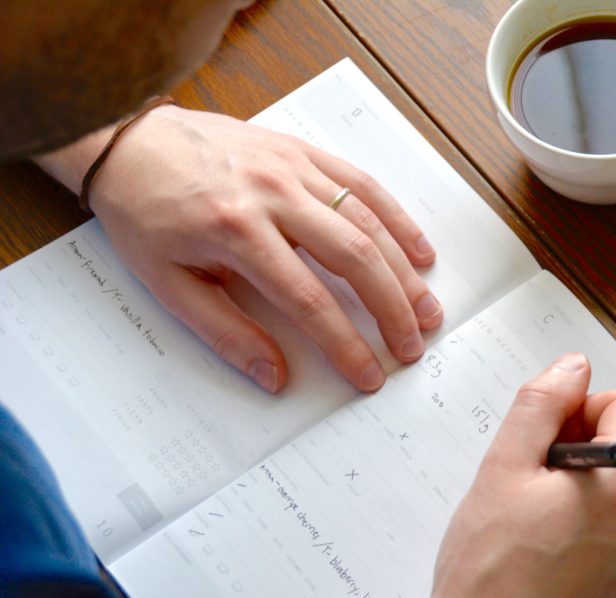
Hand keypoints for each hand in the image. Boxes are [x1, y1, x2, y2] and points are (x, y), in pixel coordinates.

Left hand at [37, 106, 442, 392]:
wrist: (128, 141)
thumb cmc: (144, 213)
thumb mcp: (169, 283)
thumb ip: (225, 332)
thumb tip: (274, 377)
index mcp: (235, 231)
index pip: (308, 299)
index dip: (345, 344)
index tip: (368, 375)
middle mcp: (272, 194)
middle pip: (352, 258)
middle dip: (391, 309)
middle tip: (411, 347)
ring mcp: (292, 167)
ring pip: (367, 221)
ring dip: (403, 270)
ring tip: (426, 310)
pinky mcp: (302, 152)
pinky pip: (361, 182)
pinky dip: (396, 218)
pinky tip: (417, 251)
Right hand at [396, 353, 615, 597]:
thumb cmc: (485, 573)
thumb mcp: (502, 467)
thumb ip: (541, 404)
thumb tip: (572, 367)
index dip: (586, 405)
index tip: (551, 430)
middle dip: (596, 435)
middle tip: (542, 461)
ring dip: (600, 473)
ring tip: (545, 500)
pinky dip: (604, 512)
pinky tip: (554, 533)